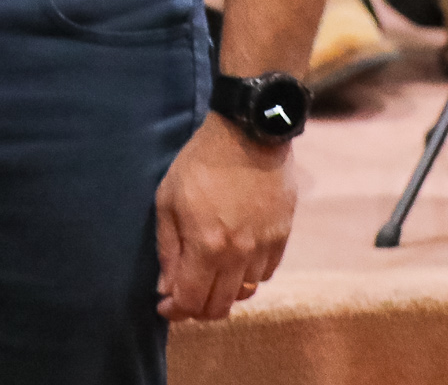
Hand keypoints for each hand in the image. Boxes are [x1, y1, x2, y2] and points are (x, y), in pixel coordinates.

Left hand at [154, 112, 295, 321]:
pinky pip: (264, 274)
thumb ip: (168, 249)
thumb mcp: (167, 200)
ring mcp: (264, 248)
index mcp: (207, 246)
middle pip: (221, 306)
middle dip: (198, 308)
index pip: (192, 301)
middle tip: (184, 295)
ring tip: (208, 274)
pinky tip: (233, 259)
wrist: (249, 135)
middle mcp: (239, 255)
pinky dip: (247, 276)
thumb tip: (166, 288)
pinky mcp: (282, 238)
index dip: (176, 311)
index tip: (165, 307)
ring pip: (245, 293)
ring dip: (224, 291)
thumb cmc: (200, 163)